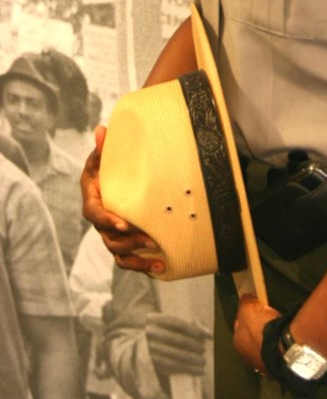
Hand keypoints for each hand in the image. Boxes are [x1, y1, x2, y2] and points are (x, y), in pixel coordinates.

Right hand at [81, 125, 164, 273]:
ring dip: (136, 256)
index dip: (107, 220)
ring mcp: (110, 232)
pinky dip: (142, 266)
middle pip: (107, 237)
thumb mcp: (107, 155)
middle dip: (128, 241)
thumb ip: (105, 146)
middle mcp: (100, 218)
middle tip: (150, 239)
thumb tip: (101, 130)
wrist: (119, 176)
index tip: (123, 224)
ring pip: (117, 251)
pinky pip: (127, 260)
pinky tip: (161, 268)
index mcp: (93, 197)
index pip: (93, 213)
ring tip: (157, 252)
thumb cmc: (112, 164)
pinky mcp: (123, 241)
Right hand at [145, 313, 210, 379]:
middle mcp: (150, 333)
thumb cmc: (168, 332)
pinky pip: (171, 368)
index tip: (206, 336)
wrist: (145, 347)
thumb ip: (194, 326)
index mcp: (154, 319)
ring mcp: (149, 350)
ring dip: (191, 360)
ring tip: (203, 362)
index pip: (177, 323)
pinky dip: (187, 370)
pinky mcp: (152, 365)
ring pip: (174, 356)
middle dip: (193, 345)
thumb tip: (209, 334)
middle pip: (176, 339)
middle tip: (203, 349)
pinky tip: (198, 371)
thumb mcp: (176, 325)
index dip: (193, 329)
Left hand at [233, 294, 280, 373]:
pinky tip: (282, 333)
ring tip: (275, 323)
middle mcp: (248, 355)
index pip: (239, 323)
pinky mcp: (276, 362)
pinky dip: (277, 341)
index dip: (246, 312)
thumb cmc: (263, 329)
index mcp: (238, 343)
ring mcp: (262, 361)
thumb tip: (245, 298)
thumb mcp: (248, 308)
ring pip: (263, 342)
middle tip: (265, 314)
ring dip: (267, 334)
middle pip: (251, 334)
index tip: (253, 305)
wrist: (284, 346)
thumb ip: (244, 302)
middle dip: (257, 325)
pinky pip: (275, 347)